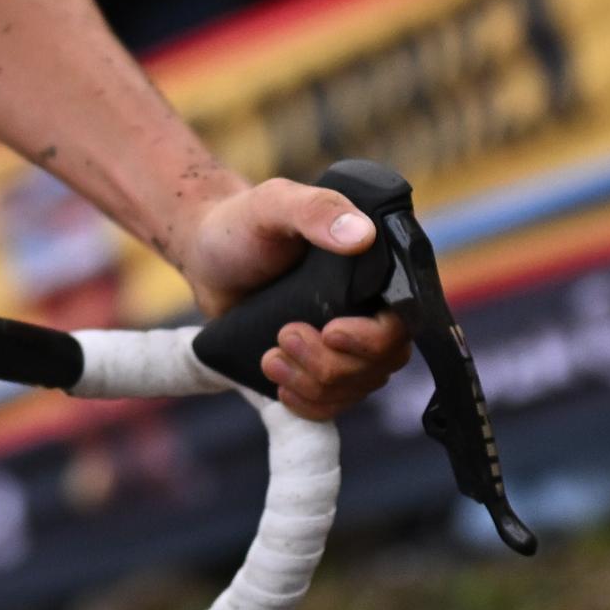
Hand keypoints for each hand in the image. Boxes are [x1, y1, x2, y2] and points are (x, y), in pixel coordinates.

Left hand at [168, 177, 411, 421]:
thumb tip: (362, 235)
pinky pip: (334, 404)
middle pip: (381, 364)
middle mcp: (369, 310)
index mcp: (375, 272)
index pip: (401, 323)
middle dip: (331, 363)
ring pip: (356, 388)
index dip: (371, 339)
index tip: (330, 330)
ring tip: (270, 356)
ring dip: (313, 384)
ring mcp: (346, 343)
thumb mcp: (274, 205)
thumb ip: (315, 210)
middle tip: (283, 335)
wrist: (208, 253)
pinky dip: (310, 404)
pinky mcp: (319, 365)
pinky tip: (282, 386)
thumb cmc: (244, 224)